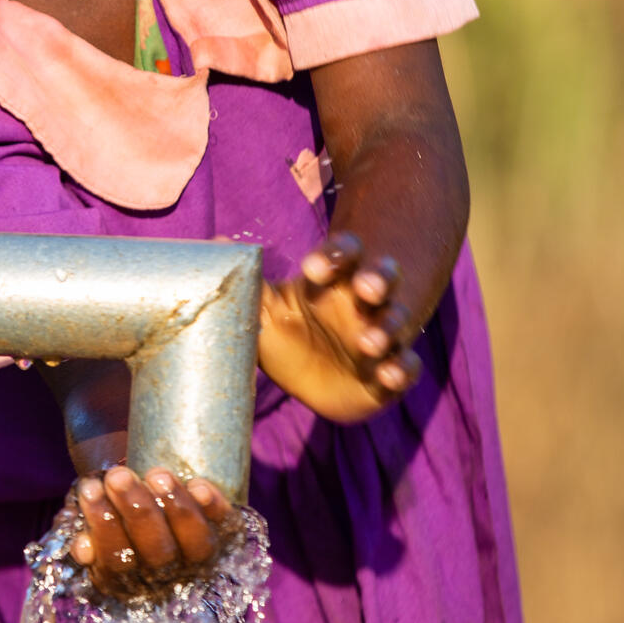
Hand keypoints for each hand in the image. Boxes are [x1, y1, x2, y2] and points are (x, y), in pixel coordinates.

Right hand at [68, 465, 229, 598]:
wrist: (147, 487)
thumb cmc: (116, 502)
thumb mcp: (95, 516)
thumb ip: (87, 529)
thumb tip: (83, 550)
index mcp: (127, 577)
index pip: (117, 563)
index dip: (104, 528)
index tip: (90, 488)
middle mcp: (166, 576)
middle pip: (157, 554)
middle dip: (137, 512)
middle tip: (118, 475)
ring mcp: (199, 559)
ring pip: (195, 545)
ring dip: (176, 509)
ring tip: (156, 474)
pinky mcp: (227, 535)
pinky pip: (226, 527)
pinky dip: (214, 508)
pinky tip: (199, 485)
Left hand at [258, 231, 422, 422]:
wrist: (316, 380)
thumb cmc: (290, 332)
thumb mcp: (263, 308)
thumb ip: (247, 281)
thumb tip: (216, 242)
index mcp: (335, 279)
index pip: (343, 254)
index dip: (333, 256)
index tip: (313, 268)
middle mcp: (363, 302)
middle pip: (381, 278)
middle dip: (377, 280)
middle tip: (366, 287)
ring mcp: (380, 336)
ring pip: (396, 321)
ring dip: (388, 328)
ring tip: (370, 341)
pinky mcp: (390, 373)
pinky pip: (407, 366)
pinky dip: (402, 369)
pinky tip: (390, 374)